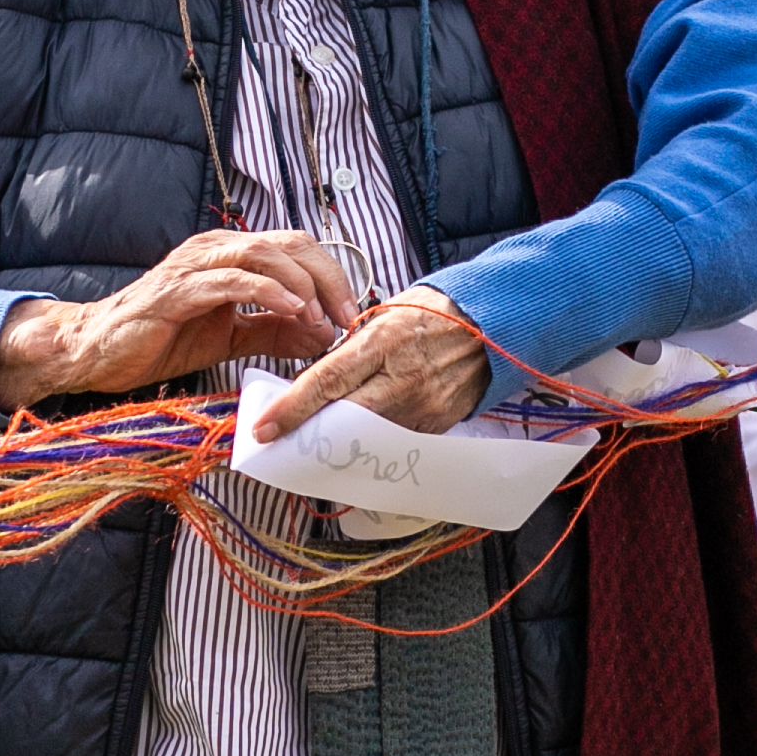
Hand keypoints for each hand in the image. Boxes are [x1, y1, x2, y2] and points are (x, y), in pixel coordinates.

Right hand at [0, 229, 362, 412]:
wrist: (98, 352)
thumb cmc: (162, 339)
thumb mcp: (232, 337)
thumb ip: (275, 332)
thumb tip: (322, 336)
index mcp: (231, 255)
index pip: (295, 248)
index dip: (331, 276)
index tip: (352, 314)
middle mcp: (216, 249)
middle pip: (289, 244)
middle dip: (327, 277)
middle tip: (347, 315)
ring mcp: (195, 265)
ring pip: (264, 255)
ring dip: (302, 285)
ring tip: (322, 317)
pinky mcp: (177, 290)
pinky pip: (232, 281)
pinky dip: (268, 293)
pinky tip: (292, 313)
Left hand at [252, 293, 493, 443]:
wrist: (492, 325)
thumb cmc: (433, 313)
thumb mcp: (385, 316)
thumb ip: (351, 349)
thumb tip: (316, 381)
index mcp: (383, 342)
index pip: (326, 381)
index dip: (291, 409)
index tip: (264, 428)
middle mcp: (402, 378)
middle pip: (342, 418)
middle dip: (307, 433)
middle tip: (281, 442)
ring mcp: (422, 406)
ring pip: (366, 436)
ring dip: (338, 439)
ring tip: (317, 437)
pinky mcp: (437, 424)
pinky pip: (393, 439)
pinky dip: (372, 439)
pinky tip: (359, 435)